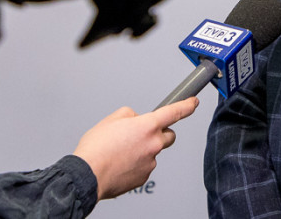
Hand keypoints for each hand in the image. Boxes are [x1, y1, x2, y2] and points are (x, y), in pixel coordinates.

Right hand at [72, 97, 198, 199]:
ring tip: (121, 152)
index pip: (175, 112)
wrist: (87, 175)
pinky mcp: (144, 177)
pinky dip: (136, 164)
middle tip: (142, 135)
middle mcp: (153, 144)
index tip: (193, 103)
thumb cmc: (96, 149)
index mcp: (147, 126)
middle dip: (160, 134)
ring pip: (153, 153)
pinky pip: (145, 167)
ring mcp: (150, 162)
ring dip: (143, 151)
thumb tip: (136, 121)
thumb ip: (130, 116)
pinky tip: (121, 164)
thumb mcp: (112, 119)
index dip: (187, 106)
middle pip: (169, 136)